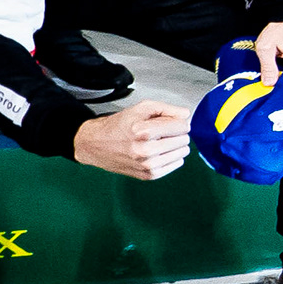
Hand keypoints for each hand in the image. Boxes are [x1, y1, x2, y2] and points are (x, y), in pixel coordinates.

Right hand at [70, 100, 189, 180]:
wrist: (96, 144)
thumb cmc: (119, 125)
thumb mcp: (141, 108)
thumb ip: (167, 109)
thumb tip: (186, 115)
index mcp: (143, 131)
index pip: (182, 126)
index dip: (178, 122)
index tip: (170, 122)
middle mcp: (146, 150)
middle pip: (184, 140)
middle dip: (176, 133)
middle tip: (161, 132)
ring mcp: (148, 165)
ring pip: (183, 152)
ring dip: (175, 145)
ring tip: (159, 141)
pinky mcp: (149, 175)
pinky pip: (176, 164)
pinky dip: (171, 156)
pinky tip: (158, 151)